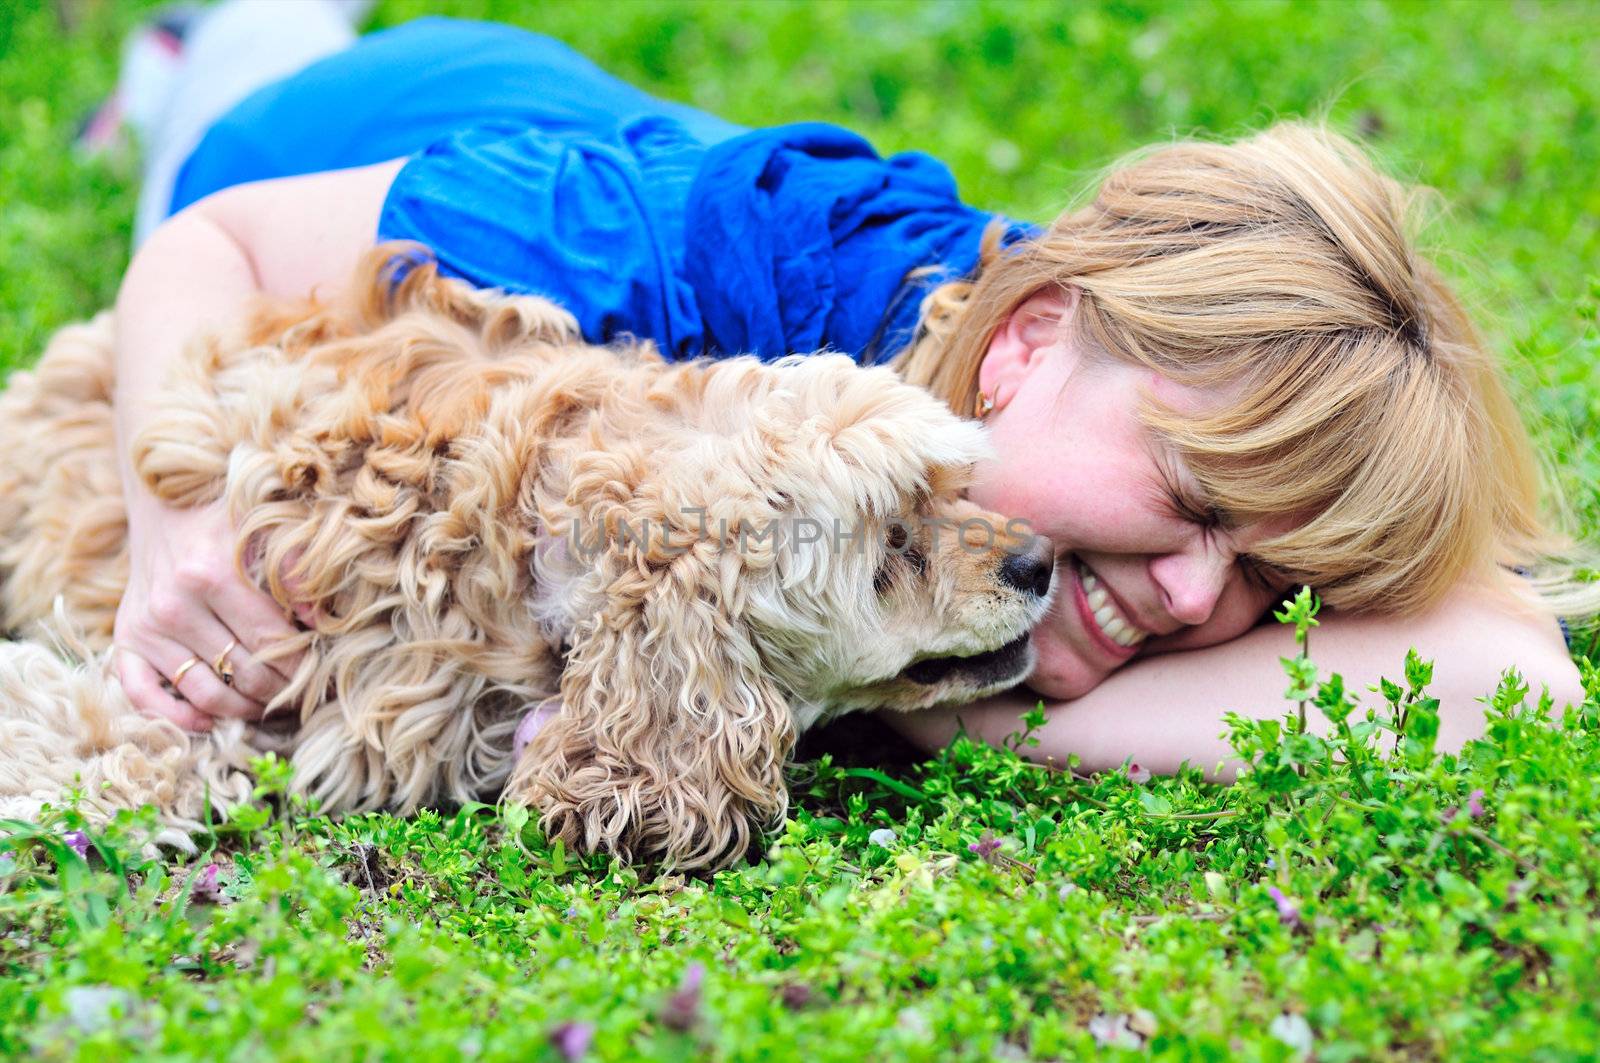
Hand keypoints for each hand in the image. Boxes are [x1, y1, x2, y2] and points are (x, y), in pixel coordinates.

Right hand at [114, 496, 303, 730]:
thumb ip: (296, 572)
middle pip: (243, 674)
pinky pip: (144, 696)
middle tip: (303, 700)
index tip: (323, 680)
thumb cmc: (224, 524)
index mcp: (213, 574)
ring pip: (205, 695)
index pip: (271, 642)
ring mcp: (146, 627)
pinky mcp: (124, 640)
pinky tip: (212, 721)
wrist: (162, 510)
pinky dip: (180, 719)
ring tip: (270, 709)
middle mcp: (175, 605)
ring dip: (244, 712)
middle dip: (281, 694)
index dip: (303, 668)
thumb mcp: (264, 531)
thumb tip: (323, 623)